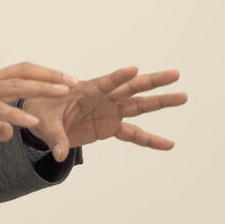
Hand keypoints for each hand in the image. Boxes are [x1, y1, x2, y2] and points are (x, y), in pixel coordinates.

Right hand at [0, 63, 76, 142]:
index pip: (21, 71)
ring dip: (41, 88)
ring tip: (63, 93)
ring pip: (15, 85)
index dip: (44, 73)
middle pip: (24, 72)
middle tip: (74, 81)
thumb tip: (9, 132)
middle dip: (51, 76)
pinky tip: (32, 121)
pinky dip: (17, 114)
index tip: (64, 78)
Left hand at [22, 67, 186, 161]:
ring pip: (139, 106)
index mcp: (85, 90)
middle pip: (131, 88)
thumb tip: (59, 154)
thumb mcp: (43, 122)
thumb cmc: (41, 111)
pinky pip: (133, 134)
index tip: (135, 69)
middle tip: (175, 74)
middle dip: (153, 82)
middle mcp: (102, 98)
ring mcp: (109, 111)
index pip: (104, 83)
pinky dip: (150, 140)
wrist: (42, 117)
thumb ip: (55, 137)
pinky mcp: (110, 126)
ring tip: (183, 97)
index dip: (118, 77)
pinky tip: (169, 144)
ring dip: (160, 102)